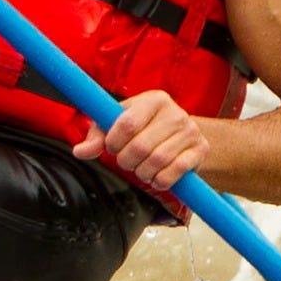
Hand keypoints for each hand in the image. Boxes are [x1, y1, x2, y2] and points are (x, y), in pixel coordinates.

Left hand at [73, 90, 209, 190]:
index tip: (112, 147)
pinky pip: (175, 172)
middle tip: (126, 161)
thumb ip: (97, 136)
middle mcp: (175, 113)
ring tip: (141, 168)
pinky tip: (156, 176)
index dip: (114, 142)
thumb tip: (80, 151)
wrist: (182, 136)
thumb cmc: (145, 128)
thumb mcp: (118, 125)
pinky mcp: (200, 150)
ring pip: (157, 161)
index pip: (127, 123)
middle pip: (141, 146)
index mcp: (153, 100)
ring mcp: (190, 132)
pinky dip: (160, 180)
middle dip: (127, 160)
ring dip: (142, 172)